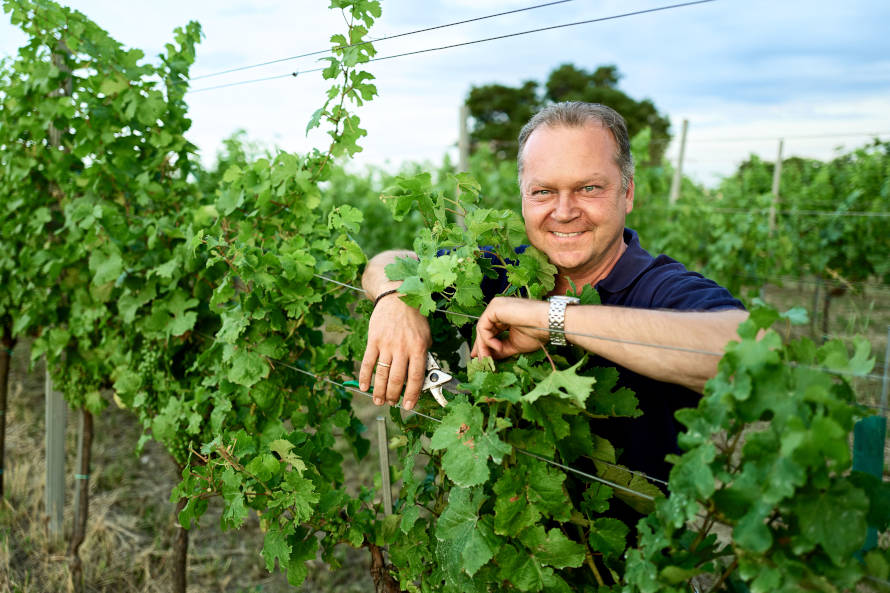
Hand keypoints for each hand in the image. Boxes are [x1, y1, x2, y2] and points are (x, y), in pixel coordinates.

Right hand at [359, 293, 430, 410]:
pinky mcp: (373, 340)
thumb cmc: (414, 318)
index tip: (408, 405)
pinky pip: (368, 362)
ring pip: (382, 374)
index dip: (411, 395)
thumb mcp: (426, 336)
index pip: (415, 377)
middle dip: (394, 395)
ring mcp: (386, 344)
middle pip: (397, 379)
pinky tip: (364, 387)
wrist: (397, 297)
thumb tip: (419, 377)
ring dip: (380, 390)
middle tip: (392, 403)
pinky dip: (365, 376)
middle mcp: (402, 348)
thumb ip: (423, 356)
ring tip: (379, 401)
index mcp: (418, 348)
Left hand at [471, 297, 549, 359]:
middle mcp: (499, 308)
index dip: (484, 344)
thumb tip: (488, 357)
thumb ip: (500, 350)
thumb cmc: (537, 332)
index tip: (481, 357)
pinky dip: (488, 339)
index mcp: (504, 315)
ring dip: (484, 346)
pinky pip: (483, 326)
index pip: (489, 329)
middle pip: (484, 329)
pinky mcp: (494, 307)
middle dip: (481, 347)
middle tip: (481, 361)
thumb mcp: (514, 344)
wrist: (547, 323)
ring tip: (489, 358)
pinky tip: (497, 347)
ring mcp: (496, 306)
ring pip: (482, 328)